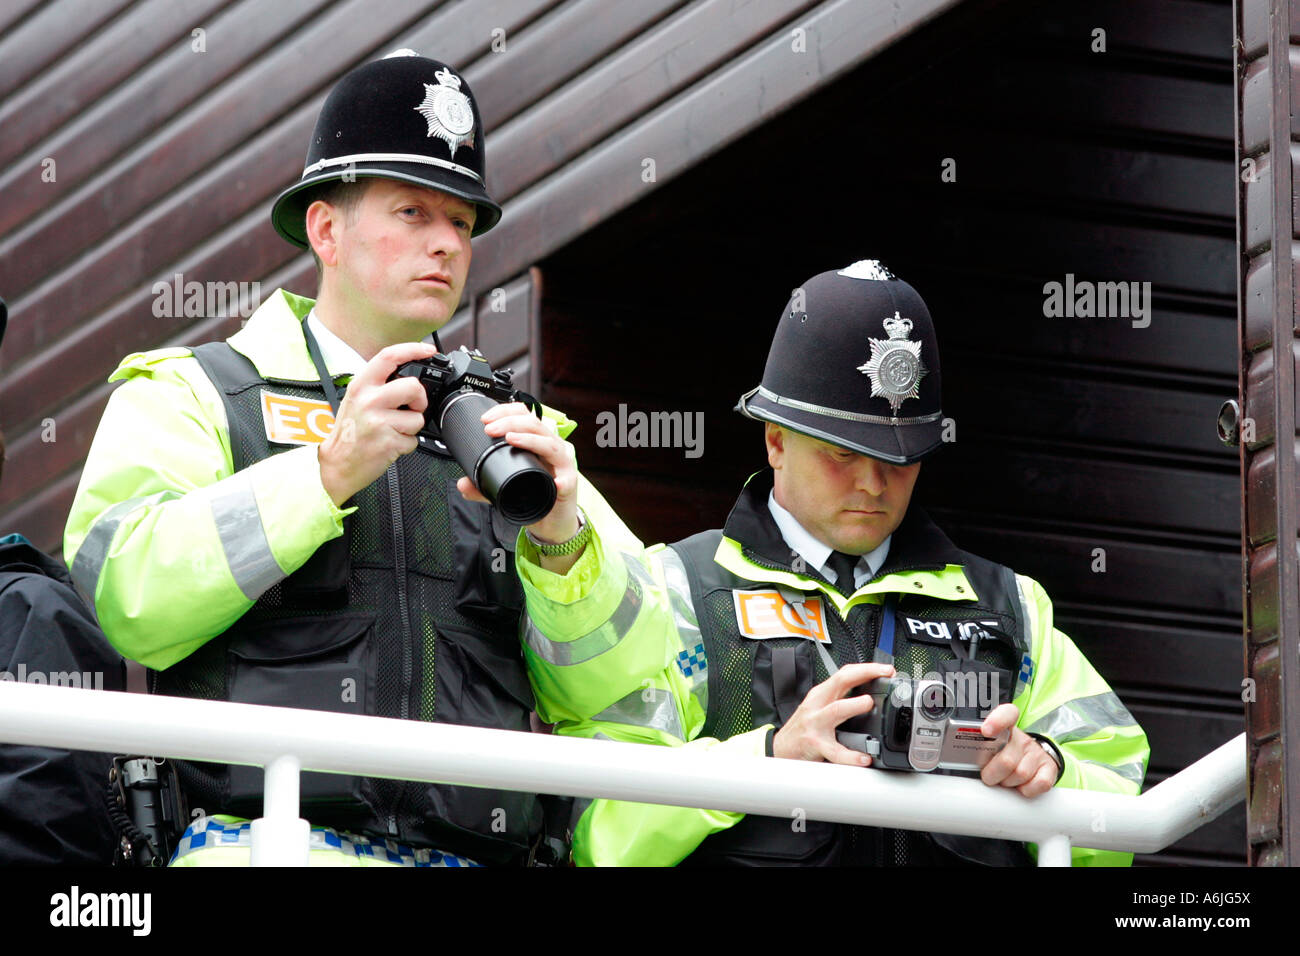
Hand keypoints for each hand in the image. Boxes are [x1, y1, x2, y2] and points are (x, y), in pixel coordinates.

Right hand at [318, 342, 434, 505]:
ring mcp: (379, 422)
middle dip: (419, 399)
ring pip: (418, 417)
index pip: (388, 357)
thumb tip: (409, 374)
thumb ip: (378, 385)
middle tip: (411, 408)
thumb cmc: (350, 431)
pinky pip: (414, 439)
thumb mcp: (356, 399)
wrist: (338, 464)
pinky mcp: (389, 442)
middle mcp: (369, 400)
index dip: (413, 349)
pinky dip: (407, 444)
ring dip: (412, 426)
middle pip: (413, 386)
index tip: (428, 350)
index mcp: (361, 385)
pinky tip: (391, 443)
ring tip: (393, 430)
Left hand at [455, 401, 580, 541]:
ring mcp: (562, 464)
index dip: (506, 411)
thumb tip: (463, 485)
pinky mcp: (569, 485)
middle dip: (510, 421)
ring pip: (549, 444)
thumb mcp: (506, 487)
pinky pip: (567, 480)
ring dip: (529, 439)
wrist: (553, 521)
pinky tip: (554, 482)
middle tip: (490, 428)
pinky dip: (561, 480)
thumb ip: (484, 486)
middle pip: (535, 424)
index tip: (486, 419)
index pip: (525, 415)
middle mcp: (551, 448)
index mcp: (537, 442)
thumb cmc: (536, 496)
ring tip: (511, 439)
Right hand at [772, 663, 895, 765]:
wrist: (780, 749)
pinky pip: (835, 751)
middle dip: (864, 674)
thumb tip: (872, 698)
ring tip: (868, 703)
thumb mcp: (818, 708)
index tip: (886, 669)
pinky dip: (851, 755)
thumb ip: (840, 700)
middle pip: (841, 681)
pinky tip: (863, 757)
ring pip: (836, 710)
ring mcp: (816, 723)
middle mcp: (818, 705)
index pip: (845, 673)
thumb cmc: (802, 729)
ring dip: (854, 705)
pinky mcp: (815, 744)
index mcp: (822, 695)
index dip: (867, 668)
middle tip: (884, 674)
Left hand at [978, 703, 1058, 797]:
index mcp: (1006, 728)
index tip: (986, 731)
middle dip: (992, 774)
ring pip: (1020, 774)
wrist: (1032, 759)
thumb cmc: (1002, 754)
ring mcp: (1036, 753)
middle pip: (1007, 760)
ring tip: (1004, 779)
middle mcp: (1022, 739)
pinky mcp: (1049, 768)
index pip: (1006, 714)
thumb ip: (978, 748)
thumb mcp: (989, 747)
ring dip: (1008, 783)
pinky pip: (1039, 784)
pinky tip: (1020, 785)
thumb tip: (960, 759)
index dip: (997, 721)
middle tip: (988, 776)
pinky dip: (1026, 790)